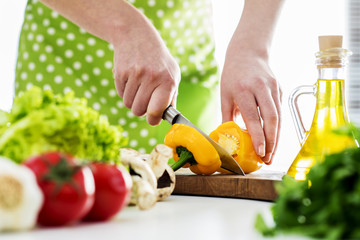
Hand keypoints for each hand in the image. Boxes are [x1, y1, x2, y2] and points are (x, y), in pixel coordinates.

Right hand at [112, 5, 179, 124]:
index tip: (152, 119)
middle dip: (141, 109)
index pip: (157, 110)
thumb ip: (171, 97)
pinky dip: (124, 91)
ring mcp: (135, 75)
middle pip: (139, 111)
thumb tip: (165, 118)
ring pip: (128, 104)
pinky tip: (130, 79)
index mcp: (168, 81)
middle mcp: (151, 78)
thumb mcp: (172, 74)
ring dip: (132, 100)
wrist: (136, 35)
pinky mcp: (120, 73)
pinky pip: (120, 94)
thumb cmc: (158, 60)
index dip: (153, 119)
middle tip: (145, 98)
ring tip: (138, 86)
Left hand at [220, 46, 281, 164]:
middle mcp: (261, 88)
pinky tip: (274, 140)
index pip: (253, 117)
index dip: (258, 136)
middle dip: (271, 142)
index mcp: (244, 89)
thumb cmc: (232, 75)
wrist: (248, 52)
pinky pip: (280, 112)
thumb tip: (225, 138)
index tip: (260, 152)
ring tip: (271, 154)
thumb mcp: (225, 94)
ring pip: (279, 117)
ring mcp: (273, 88)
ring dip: (277, 138)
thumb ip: (227, 116)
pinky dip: (278, 128)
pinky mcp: (280, 89)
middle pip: (271, 119)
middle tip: (267, 159)